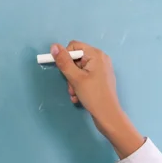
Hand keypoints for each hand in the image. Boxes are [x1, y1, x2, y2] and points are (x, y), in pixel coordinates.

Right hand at [50, 41, 144, 157]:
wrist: (108, 116)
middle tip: (71, 86)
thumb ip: (64, 61)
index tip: (63, 70)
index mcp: (96, 54)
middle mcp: (101, 59)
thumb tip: (54, 46)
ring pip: (79, 71)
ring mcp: (102, 70)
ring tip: (75, 94)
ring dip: (73, 83)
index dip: (65, 57)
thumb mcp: (75, 78)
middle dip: (70, 74)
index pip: (74, 46)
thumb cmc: (93, 95)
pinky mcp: (101, 80)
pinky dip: (80, 86)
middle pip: (76, 60)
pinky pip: (85, 78)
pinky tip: (79, 97)